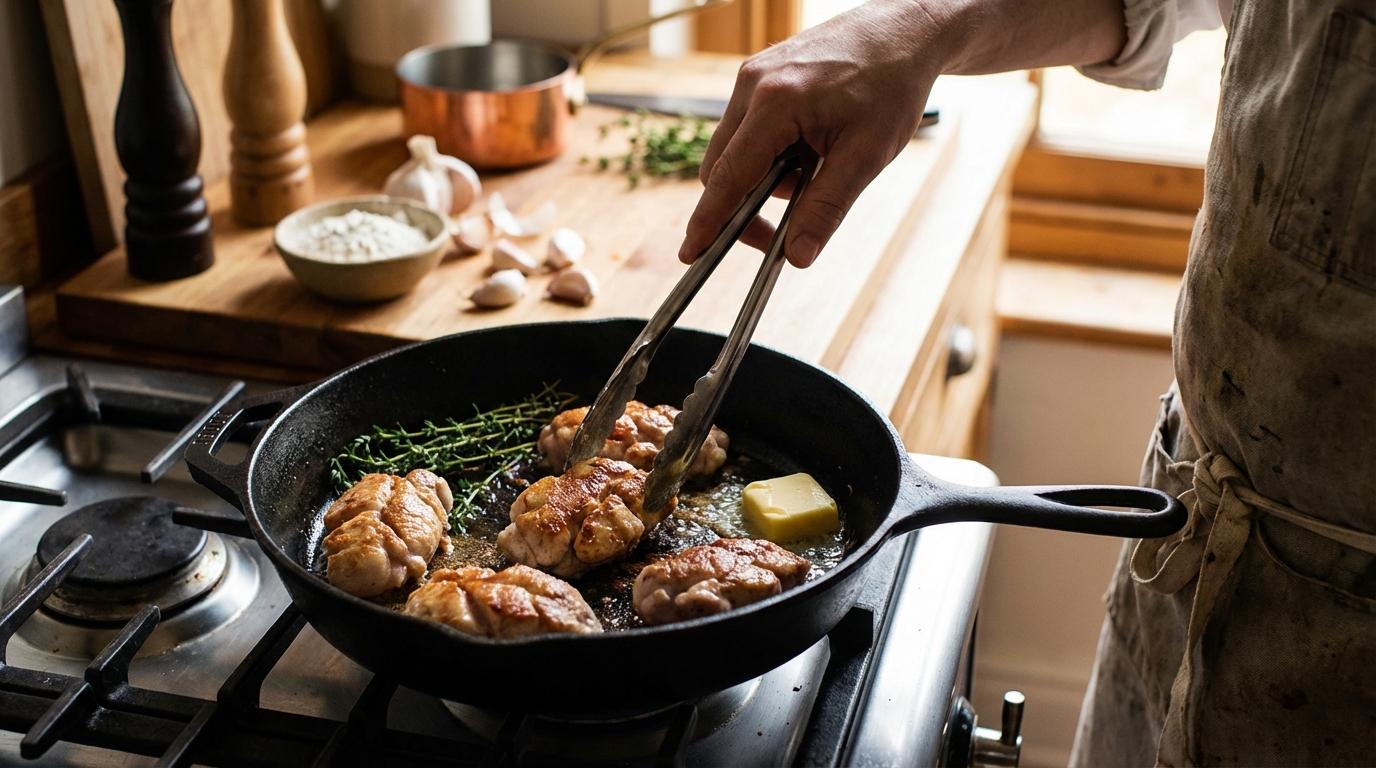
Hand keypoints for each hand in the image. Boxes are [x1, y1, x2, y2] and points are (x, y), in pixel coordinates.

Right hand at [677, 0, 1126, 267]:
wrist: (904, 31)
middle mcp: (752, 84)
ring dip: (762, 178)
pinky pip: (747, 127)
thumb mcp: (867, 155)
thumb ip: (826, 208)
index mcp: (775, 103)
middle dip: (743, 207)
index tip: (691, 254)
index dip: (708, 222)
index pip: (728, 177)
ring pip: (734, 149)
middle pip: (721, 167)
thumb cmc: (891, 83)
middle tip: (780, 234)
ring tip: (815, 170)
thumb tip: (797, 256)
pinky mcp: (761, 74)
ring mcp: (752, 75)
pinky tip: (808, 149)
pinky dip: (769, 153)